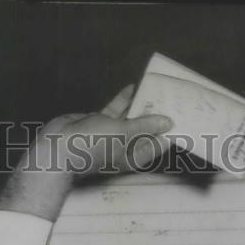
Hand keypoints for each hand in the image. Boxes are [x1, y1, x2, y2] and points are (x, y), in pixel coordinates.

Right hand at [0, 85, 172, 219]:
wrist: (57, 147)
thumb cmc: (92, 146)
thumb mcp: (123, 134)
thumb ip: (145, 125)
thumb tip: (168, 123)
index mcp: (134, 156)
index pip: (159, 145)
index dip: (172, 133)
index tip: (187, 119)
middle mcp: (125, 147)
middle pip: (148, 131)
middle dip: (159, 116)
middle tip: (176, 99)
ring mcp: (112, 134)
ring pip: (132, 118)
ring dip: (143, 105)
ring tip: (159, 90)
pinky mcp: (100, 122)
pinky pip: (116, 110)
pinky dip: (124, 100)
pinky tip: (134, 88)